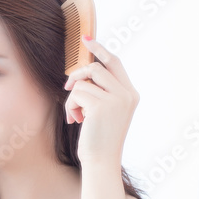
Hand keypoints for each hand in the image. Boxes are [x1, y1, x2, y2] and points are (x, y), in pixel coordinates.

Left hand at [63, 36, 139, 165]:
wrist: (101, 160)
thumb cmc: (99, 138)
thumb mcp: (105, 111)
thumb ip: (101, 91)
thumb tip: (83, 73)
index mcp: (131, 94)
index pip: (115, 63)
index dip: (100, 49)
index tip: (86, 39)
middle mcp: (127, 94)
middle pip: (96, 68)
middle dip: (77, 75)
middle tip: (68, 87)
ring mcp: (116, 99)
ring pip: (84, 82)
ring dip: (73, 98)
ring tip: (76, 114)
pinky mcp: (101, 106)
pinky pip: (76, 94)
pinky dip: (70, 106)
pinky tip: (75, 120)